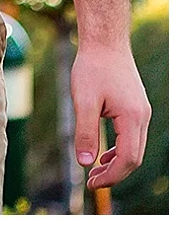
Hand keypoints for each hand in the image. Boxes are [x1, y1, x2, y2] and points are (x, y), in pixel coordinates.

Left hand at [71, 40, 150, 188]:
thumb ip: (85, 133)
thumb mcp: (83, 101)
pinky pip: (131, 136)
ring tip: (94, 172)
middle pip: (134, 157)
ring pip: (134, 148)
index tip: (91, 183)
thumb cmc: (92, 68)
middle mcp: (143, 118)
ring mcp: (141, 112)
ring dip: (116, 163)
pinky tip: (102, 153)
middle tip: (91, 182)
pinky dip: (118, 149)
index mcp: (133, 118)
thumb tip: (85, 163)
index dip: (111, 176)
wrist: (105, 42)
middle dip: (114, 173)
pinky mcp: (135, 107)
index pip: (128, 159)